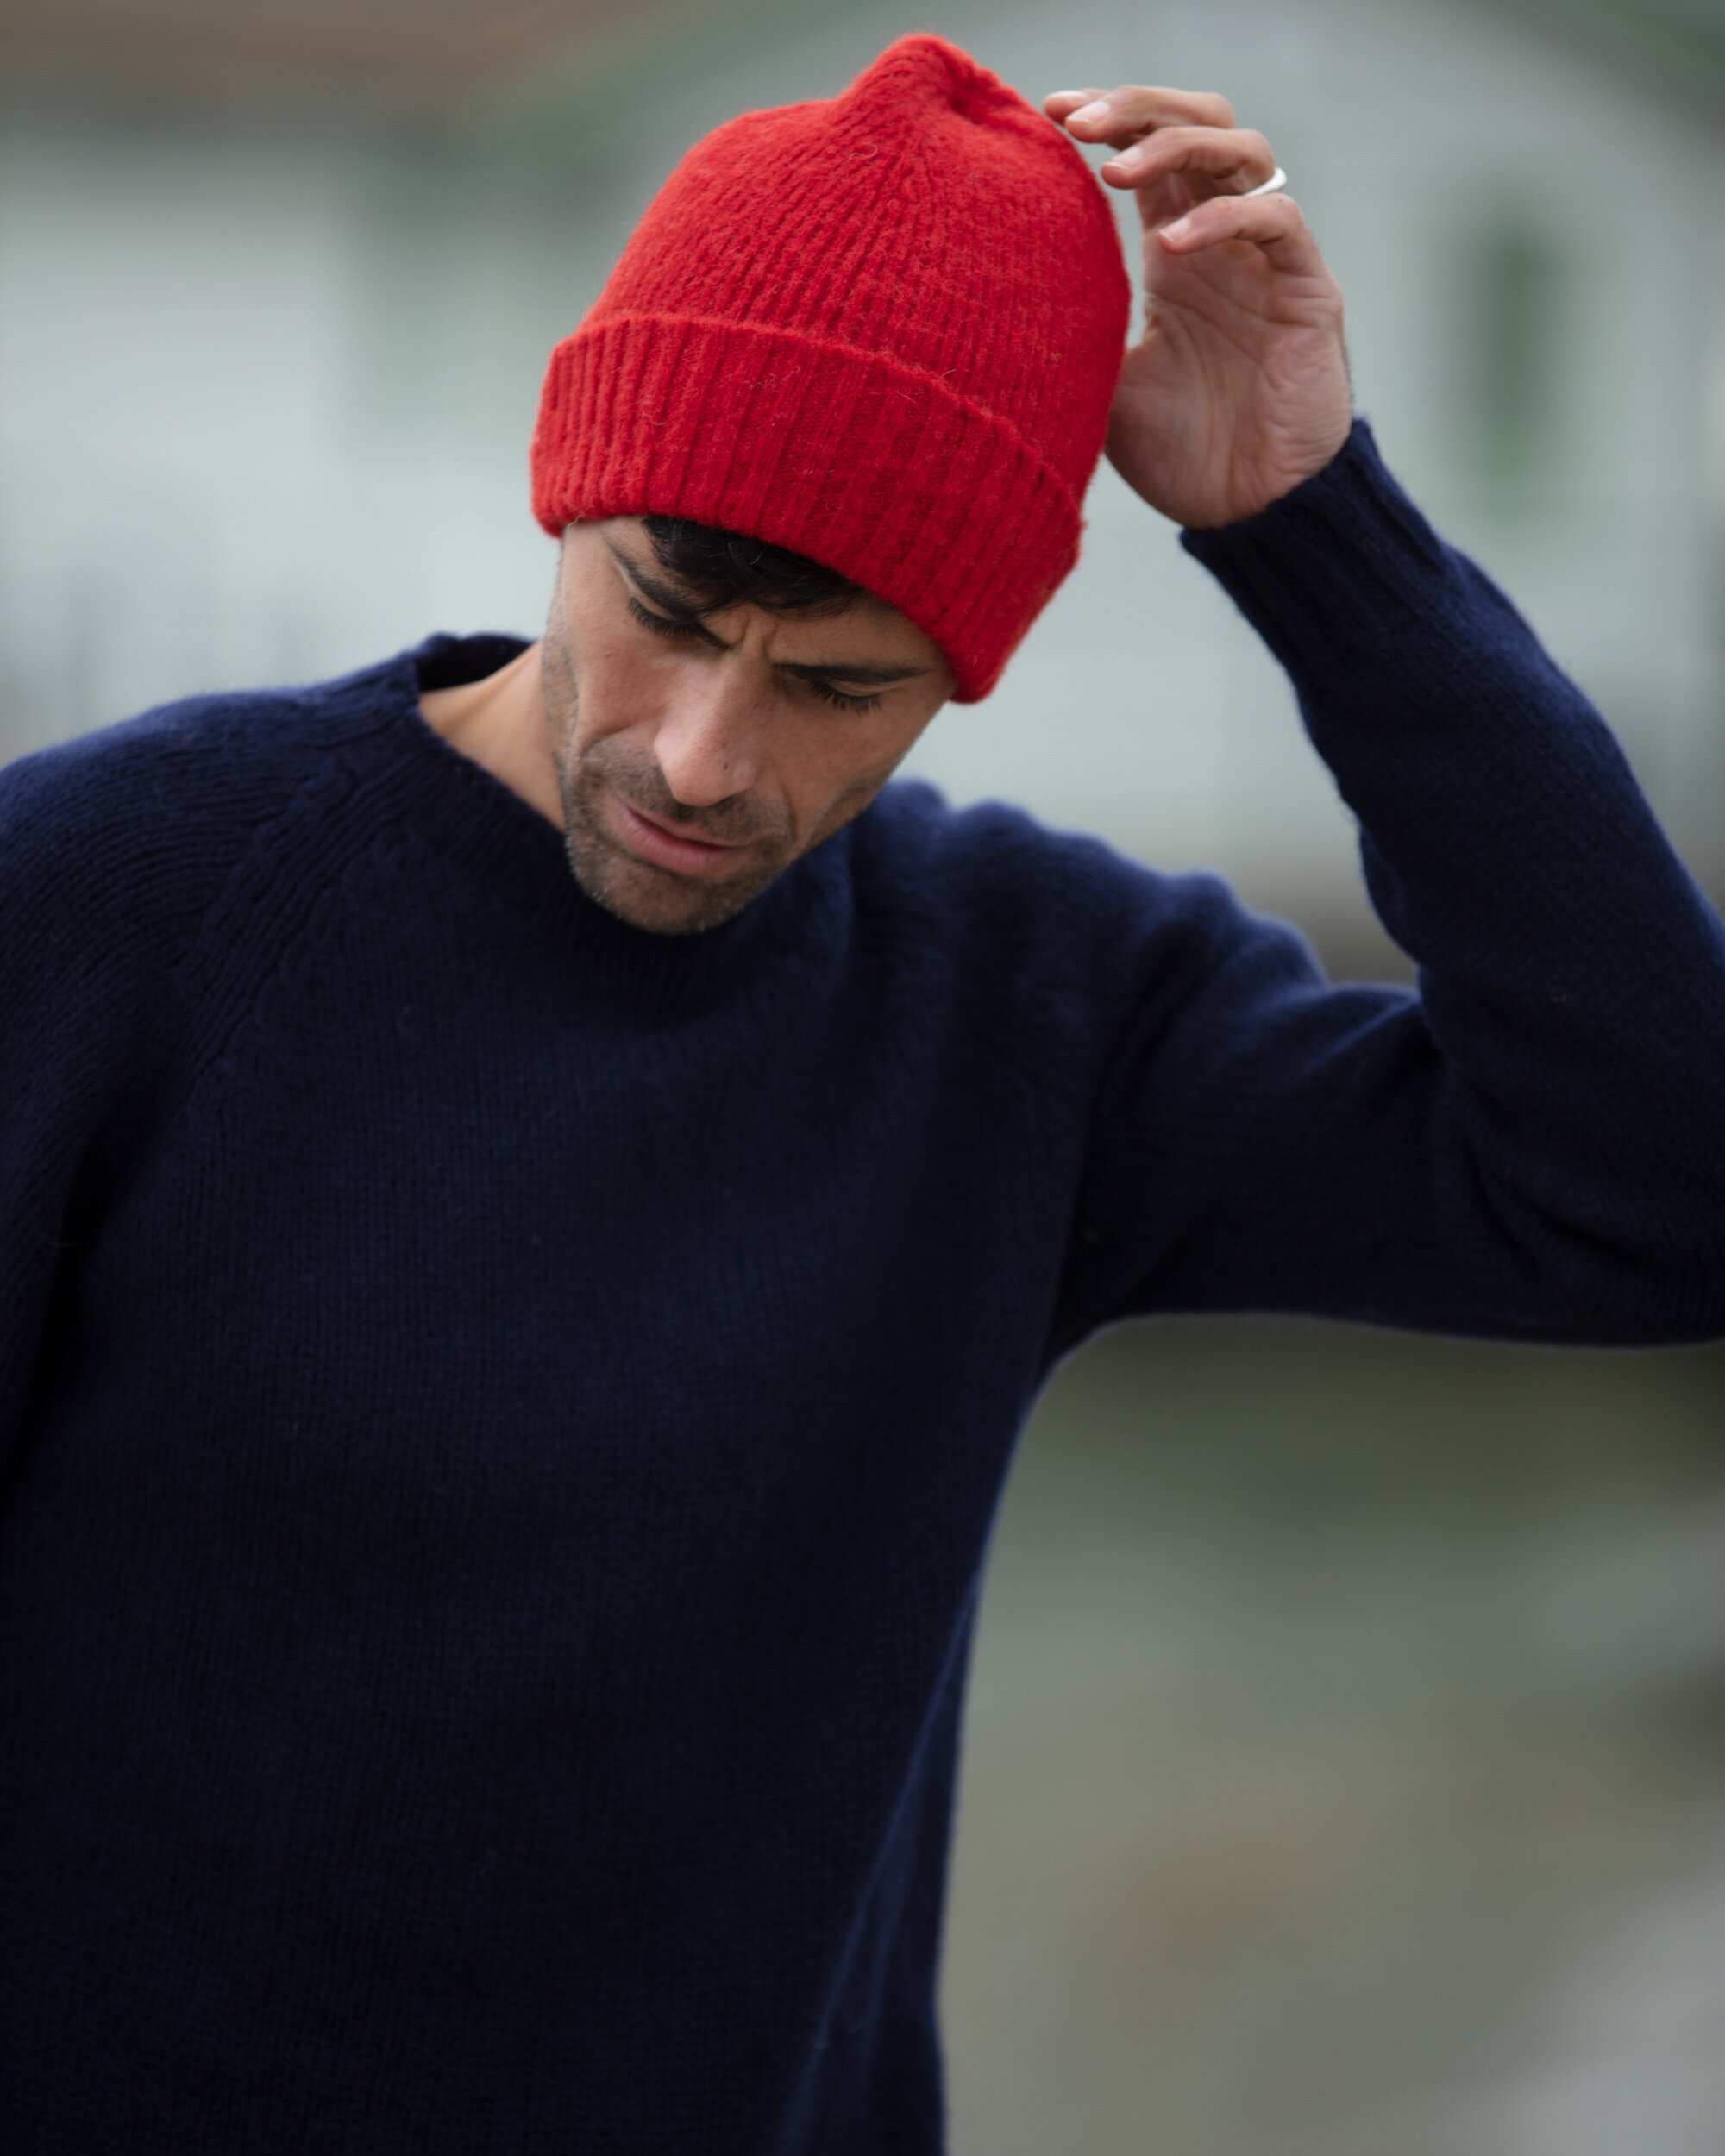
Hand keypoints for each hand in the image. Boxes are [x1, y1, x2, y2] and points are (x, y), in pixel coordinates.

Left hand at [1045, 85, 1353, 528]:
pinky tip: (1171, 243)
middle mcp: (1221, 242)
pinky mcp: (1307, 290)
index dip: (1104, 118)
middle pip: (1195, 123)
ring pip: (1241, 149)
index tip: (1045, 111)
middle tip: (1075, 120)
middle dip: (1136, 108)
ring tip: (1114, 172)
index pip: (1146, 152)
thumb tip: (991, 309)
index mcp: (1174, 253)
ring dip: (1175, 145)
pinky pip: (1276, 219)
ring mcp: (1267, 260)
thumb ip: (1069, 334)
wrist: (1248, 517)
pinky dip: (1223, 218)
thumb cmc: (1182, 457)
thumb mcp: (1101, 387)